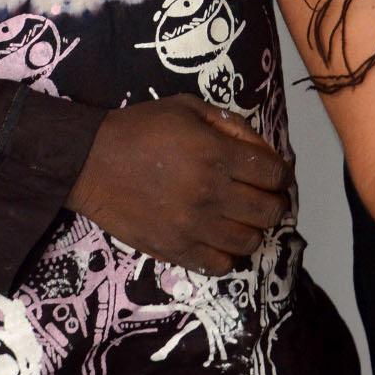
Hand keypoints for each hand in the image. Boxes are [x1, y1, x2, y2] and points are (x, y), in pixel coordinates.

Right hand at [67, 95, 289, 274]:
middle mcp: (209, 192)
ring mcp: (192, 225)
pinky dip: (229, 255)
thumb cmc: (140, 130)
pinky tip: (222, 239)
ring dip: (255, 229)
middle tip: (269, 198)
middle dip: (276, 203)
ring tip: (245, 219)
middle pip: (268, 210)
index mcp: (216, 154)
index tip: (279, 175)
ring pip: (248, 241)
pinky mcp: (173, 249)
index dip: (283, 174)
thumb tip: (264, 149)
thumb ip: (231, 125)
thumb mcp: (189, 109)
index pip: (273, 173)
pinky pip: (218, 265)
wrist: (91, 162)